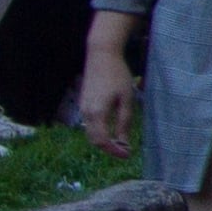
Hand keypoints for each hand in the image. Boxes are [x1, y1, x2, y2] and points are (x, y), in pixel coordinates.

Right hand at [76, 42, 138, 156]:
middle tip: (126, 151)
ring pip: (91, 134)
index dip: (114, 151)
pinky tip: (113, 131)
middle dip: (109, 149)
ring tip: (122, 143)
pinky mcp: (84, 104)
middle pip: (94, 141)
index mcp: (97, 113)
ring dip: (105, 141)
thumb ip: (124, 122)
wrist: (101, 56)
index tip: (128, 154)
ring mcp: (83, 108)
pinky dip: (100, 132)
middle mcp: (86, 113)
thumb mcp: (126, 99)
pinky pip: (90, 125)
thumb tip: (124, 143)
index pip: (102, 141)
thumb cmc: (117, 75)